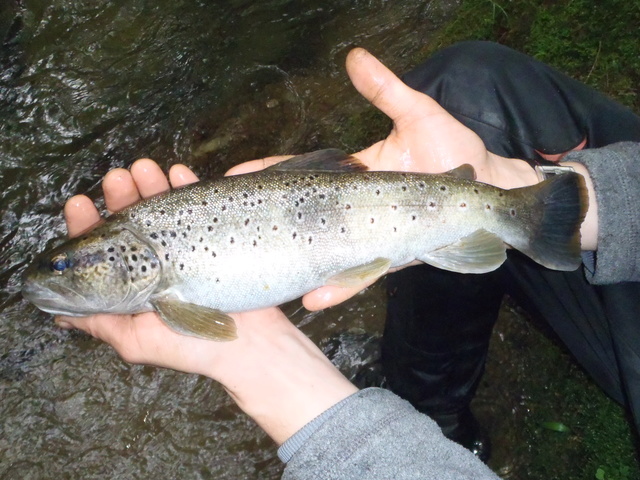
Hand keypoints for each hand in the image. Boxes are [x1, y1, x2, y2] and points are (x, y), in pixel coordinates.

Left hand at [59, 160, 356, 443]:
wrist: (252, 346)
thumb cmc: (193, 350)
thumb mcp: (136, 341)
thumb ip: (99, 323)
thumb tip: (58, 313)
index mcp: (132, 288)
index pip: (101, 252)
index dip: (87, 227)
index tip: (80, 203)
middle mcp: (156, 266)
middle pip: (132, 224)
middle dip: (122, 197)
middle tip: (117, 177)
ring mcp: (186, 251)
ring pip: (164, 211)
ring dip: (152, 186)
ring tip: (144, 167)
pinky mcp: (215, 241)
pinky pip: (201, 209)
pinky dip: (190, 187)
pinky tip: (178, 172)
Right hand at [229, 48, 539, 310]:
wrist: (489, 191)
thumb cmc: (454, 150)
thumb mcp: (418, 115)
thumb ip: (385, 91)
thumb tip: (355, 56)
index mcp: (353, 174)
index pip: (303, 170)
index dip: (270, 172)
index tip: (236, 174)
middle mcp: (355, 207)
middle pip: (305, 215)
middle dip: (272, 222)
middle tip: (237, 228)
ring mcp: (370, 234)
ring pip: (325, 251)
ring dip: (298, 263)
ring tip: (270, 274)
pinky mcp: (391, 256)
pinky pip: (361, 274)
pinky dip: (340, 285)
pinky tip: (316, 297)